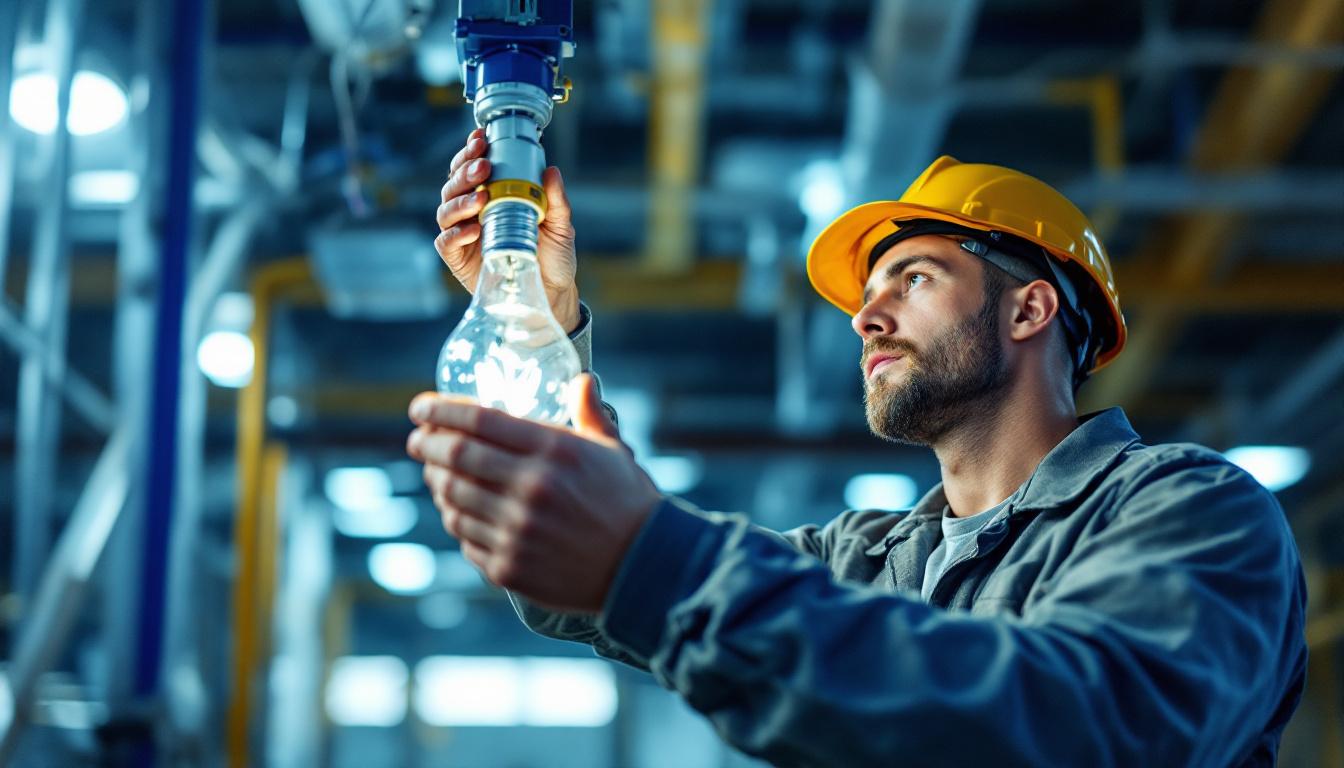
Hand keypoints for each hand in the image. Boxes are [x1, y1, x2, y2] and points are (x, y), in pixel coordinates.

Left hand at [406, 375, 660, 612]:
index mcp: (554, 451)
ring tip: (436, 474)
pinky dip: (456, 519)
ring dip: (437, 482)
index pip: (478, 421)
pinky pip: (464, 538)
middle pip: (455, 457)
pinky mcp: (509, 567)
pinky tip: (458, 511)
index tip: (420, 407)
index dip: (440, 410)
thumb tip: (582, 379)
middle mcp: (531, 488)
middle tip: (417, 439)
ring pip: (452, 498)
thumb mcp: (613, 450)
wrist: (645, 569)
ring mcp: (517, 531)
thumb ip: (590, 413)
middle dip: (426, 443)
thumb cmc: (627, 503)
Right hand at [435, 128, 580, 332]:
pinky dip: (455, 233)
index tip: (481, 139)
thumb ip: (556, 200)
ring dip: (459, 200)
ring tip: (480, 197)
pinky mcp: (459, 259)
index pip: (473, 168)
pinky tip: (471, 229)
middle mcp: (473, 212)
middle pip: (454, 184)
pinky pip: (446, 242)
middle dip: (464, 170)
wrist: (552, 293)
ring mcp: (464, 235)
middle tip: (482, 166)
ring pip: (445, 210)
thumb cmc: (553, 257)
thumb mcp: (560, 225)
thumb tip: (551, 171)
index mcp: (493, 196)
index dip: (471, 151)